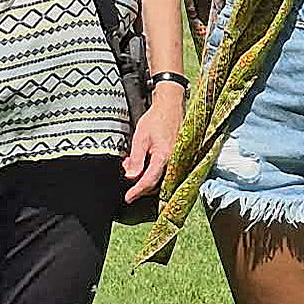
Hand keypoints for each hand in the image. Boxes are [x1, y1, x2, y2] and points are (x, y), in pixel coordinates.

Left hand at [122, 84, 184, 202]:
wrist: (170, 106)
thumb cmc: (157, 119)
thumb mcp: (141, 138)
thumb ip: (137, 159)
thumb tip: (131, 177)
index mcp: (164, 157)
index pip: (149, 181)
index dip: (137, 191)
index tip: (128, 197)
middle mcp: (173, 162)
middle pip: (155, 183)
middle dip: (139, 183)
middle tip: (126, 173)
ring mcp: (176, 160)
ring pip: (159, 178)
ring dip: (144, 175)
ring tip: (132, 163)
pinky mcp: (176, 157)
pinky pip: (163, 170)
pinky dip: (151, 169)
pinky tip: (142, 161)